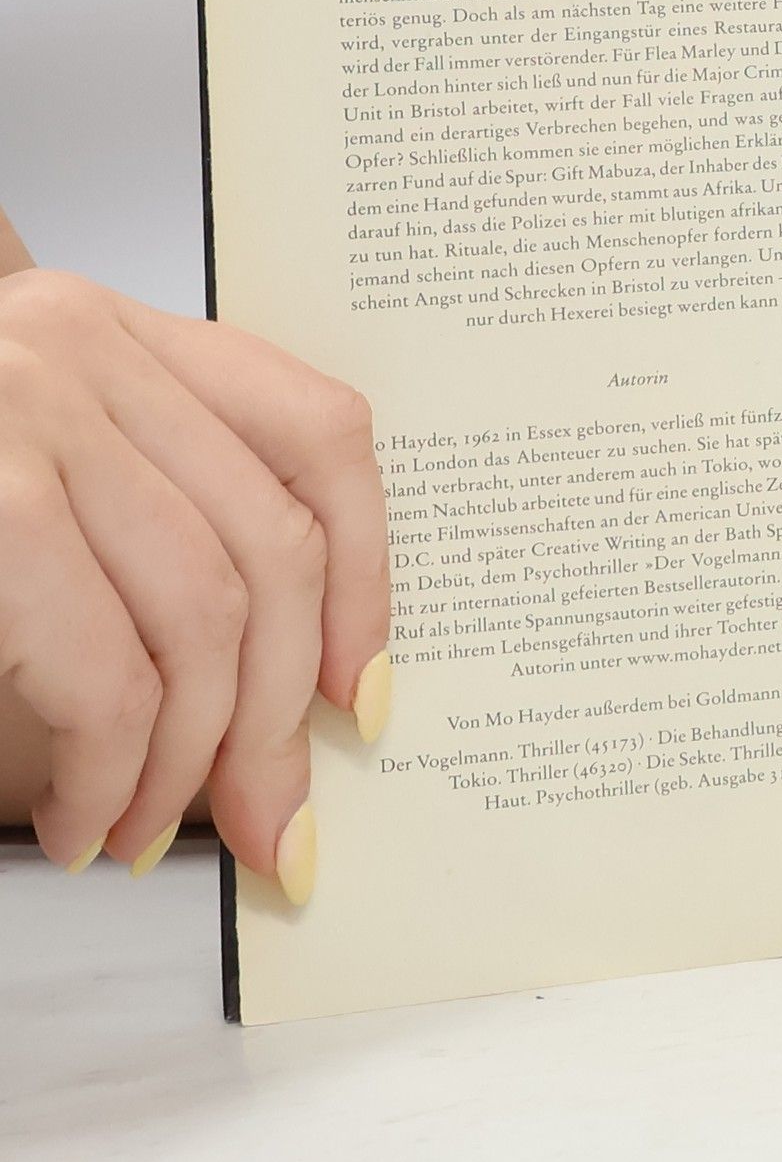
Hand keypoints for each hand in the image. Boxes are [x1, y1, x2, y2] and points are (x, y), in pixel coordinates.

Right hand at [0, 269, 388, 895]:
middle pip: (269, 551)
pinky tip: (81, 811)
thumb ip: (143, 515)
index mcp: (117, 331)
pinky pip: (104, 660)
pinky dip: (111, 761)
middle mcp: (79, 351)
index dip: (368, 575)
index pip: (319, 432)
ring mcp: (21, 414)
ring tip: (140, 829)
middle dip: (278, 718)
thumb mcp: (28, 453)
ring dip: (187, 760)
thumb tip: (290, 686)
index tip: (360, 691)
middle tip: (275, 822)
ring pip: (201, 614)